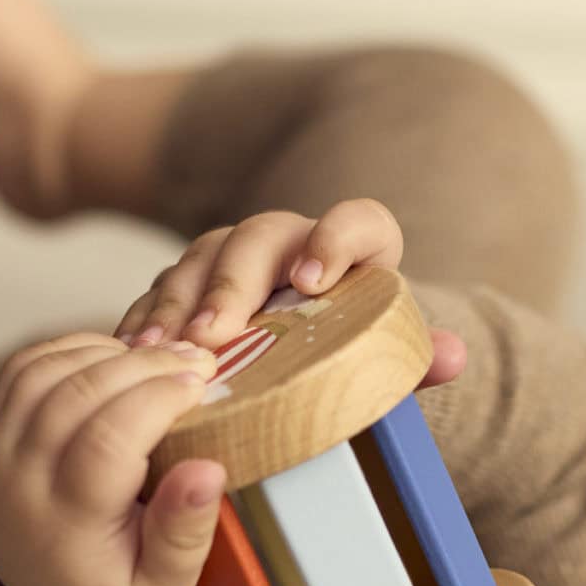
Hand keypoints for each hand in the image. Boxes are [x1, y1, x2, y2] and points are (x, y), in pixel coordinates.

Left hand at [0, 331, 227, 585]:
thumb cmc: (105, 585)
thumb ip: (185, 535)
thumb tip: (208, 471)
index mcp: (65, 525)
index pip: (106, 441)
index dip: (157, 400)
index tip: (201, 385)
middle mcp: (17, 483)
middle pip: (77, 396)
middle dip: (144, 366)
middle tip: (194, 360)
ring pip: (47, 371)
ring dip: (110, 352)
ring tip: (160, 358)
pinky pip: (25, 367)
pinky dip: (76, 349)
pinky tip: (117, 358)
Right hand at [113, 197, 466, 386]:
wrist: (308, 361)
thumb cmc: (353, 359)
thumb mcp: (382, 362)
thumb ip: (416, 358)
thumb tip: (454, 356)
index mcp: (354, 253)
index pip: (360, 222)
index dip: (336, 239)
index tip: (312, 281)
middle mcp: (291, 244)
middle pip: (258, 239)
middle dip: (233, 284)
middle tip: (215, 333)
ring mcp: (234, 260)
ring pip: (201, 258)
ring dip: (178, 302)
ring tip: (165, 348)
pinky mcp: (190, 286)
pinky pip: (161, 290)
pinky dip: (146, 319)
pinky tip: (132, 352)